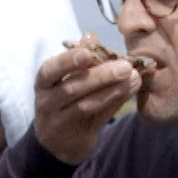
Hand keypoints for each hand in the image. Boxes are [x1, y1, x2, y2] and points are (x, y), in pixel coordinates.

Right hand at [33, 37, 142, 164]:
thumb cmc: (65, 100)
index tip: (88, 53)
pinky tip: (129, 91)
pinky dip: (115, 103)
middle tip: (125, 66)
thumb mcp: (67, 78)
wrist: (59, 141)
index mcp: (44, 82)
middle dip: (100, 76)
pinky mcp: (76, 136)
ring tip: (133, 78)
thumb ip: (80, 59)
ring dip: (112, 90)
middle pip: (72, 87)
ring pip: (86, 104)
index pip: (50, 70)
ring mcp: (59, 121)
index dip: (67, 61)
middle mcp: (46, 102)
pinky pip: (98, 118)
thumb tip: (90, 35)